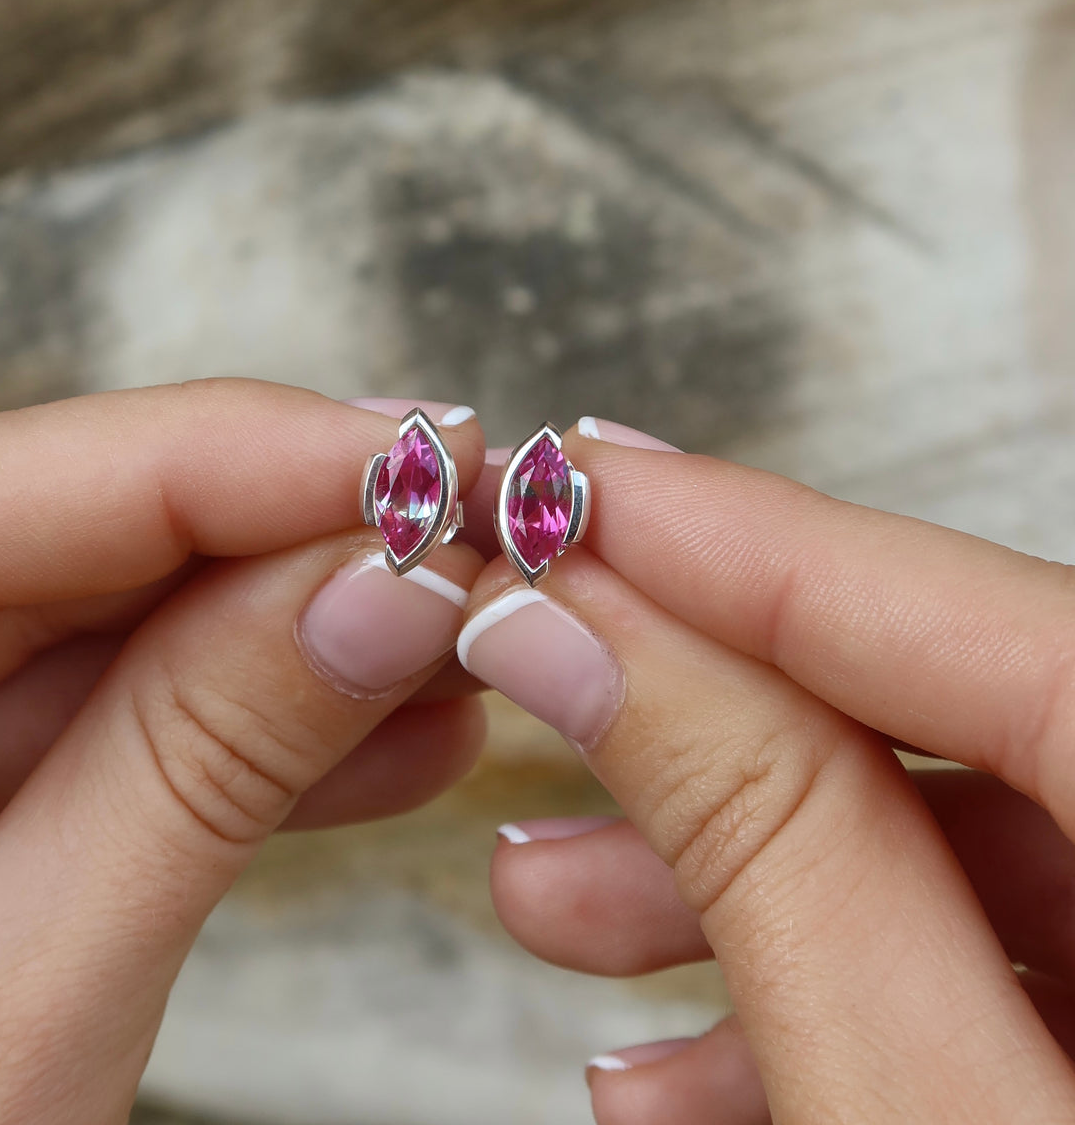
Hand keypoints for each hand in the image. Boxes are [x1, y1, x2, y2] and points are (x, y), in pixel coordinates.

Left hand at [0, 381, 485, 1123]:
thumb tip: (380, 593)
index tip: (423, 455)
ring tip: (459, 652)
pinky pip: (110, 728)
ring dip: (298, 648)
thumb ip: (192, 778)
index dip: (237, 456)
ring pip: (113, 631)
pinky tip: (389, 736)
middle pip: (67, 543)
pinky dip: (251, 739)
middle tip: (468, 547)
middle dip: (292, 546)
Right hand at [464, 419, 1074, 1122]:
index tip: (577, 490)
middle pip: (966, 716)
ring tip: (551, 904)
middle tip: (537, 671)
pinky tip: (674, 1063)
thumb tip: (582, 636)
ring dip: (738, 868)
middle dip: (714, 712)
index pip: (1017, 630)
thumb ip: (774, 856)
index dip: (765, 548)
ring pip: (960, 848)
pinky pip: (987, 970)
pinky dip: (825, 989)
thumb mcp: (908, 1114)